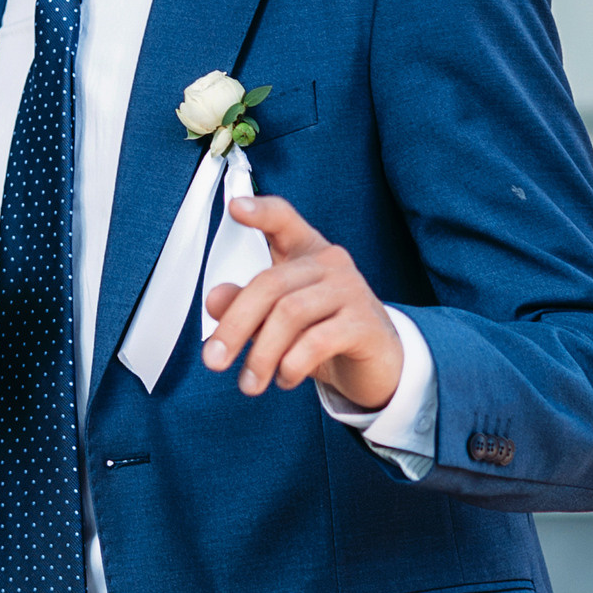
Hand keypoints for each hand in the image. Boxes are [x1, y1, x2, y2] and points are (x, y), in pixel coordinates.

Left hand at [201, 195, 402, 409]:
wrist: (379, 366)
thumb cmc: (325, 334)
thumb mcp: (278, 321)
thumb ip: (247, 307)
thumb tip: (215, 300)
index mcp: (306, 253)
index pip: (284, 220)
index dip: (260, 212)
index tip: (234, 209)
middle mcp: (330, 264)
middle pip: (271, 284)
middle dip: (235, 325)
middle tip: (214, 360)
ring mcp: (350, 291)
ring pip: (290, 314)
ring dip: (261, 354)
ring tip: (250, 382)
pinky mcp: (364, 324)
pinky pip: (317, 341)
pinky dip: (292, 364)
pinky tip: (284, 379)